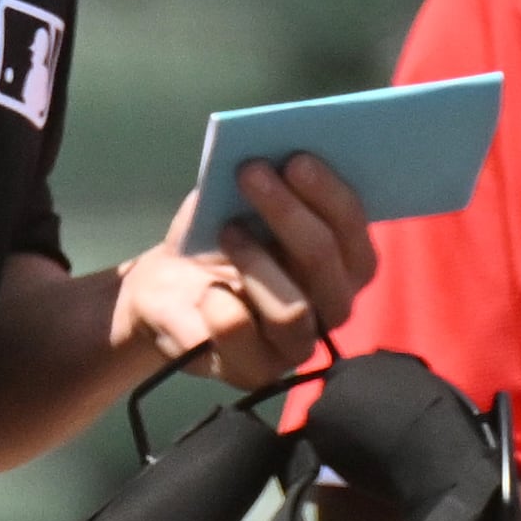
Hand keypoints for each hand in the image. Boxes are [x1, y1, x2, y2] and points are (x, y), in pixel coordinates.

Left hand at [109, 154, 378, 389]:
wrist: (165, 287)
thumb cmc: (218, 234)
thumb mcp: (240, 198)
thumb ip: (267, 179)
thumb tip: (276, 148)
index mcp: (343, 263)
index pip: (355, 233)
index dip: (331, 195)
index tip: (295, 158)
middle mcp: (331, 306)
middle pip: (327, 266)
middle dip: (289, 213)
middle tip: (251, 173)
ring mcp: (296, 345)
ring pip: (294, 309)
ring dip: (256, 261)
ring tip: (226, 229)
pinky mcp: (255, 372)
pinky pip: (242, 334)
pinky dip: (220, 304)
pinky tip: (205, 290)